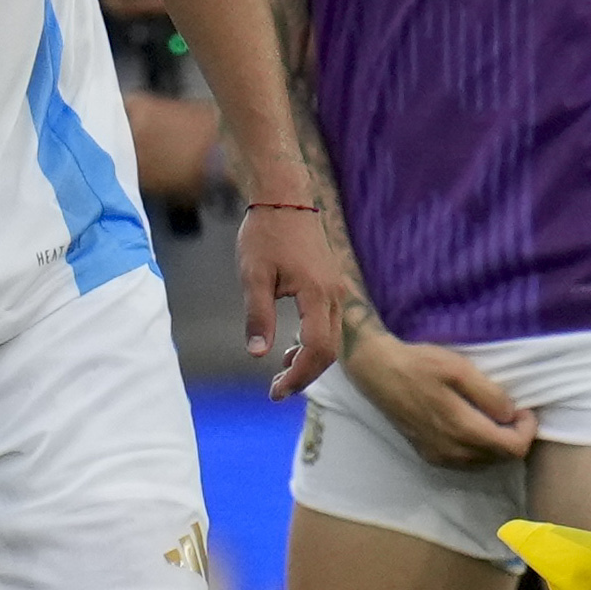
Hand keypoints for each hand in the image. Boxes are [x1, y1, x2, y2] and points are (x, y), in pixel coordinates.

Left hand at [239, 199, 351, 393]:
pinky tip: (290, 347)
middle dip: (304, 374)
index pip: (318, 349)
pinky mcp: (331, 284)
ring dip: (309, 360)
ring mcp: (336, 289)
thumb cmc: (265, 233)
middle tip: (276, 390)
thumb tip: (257, 354)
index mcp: (317, 294)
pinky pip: (329, 323)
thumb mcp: (253, 276)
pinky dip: (312, 342)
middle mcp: (335, 294)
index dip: (299, 376)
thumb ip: (258, 316)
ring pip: (332, 338)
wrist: (284, 198)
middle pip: (330, 350)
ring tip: (281, 372)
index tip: (276, 391)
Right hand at [347, 326, 534, 467]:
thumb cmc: (419, 365)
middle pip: (501, 459)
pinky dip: (479, 449)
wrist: (378, 372)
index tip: (523, 409)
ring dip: (497, 445)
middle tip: (512, 411)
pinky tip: (474, 426)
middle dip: (514, 437)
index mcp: (462, 430)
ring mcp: (439, 457)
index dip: (527, 430)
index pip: (512, 449)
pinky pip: (467, 463)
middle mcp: (452, 452)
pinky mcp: (429, 455)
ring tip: (493, 417)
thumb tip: (510, 415)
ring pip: (485, 463)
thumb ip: (488, 394)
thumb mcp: (459, 369)